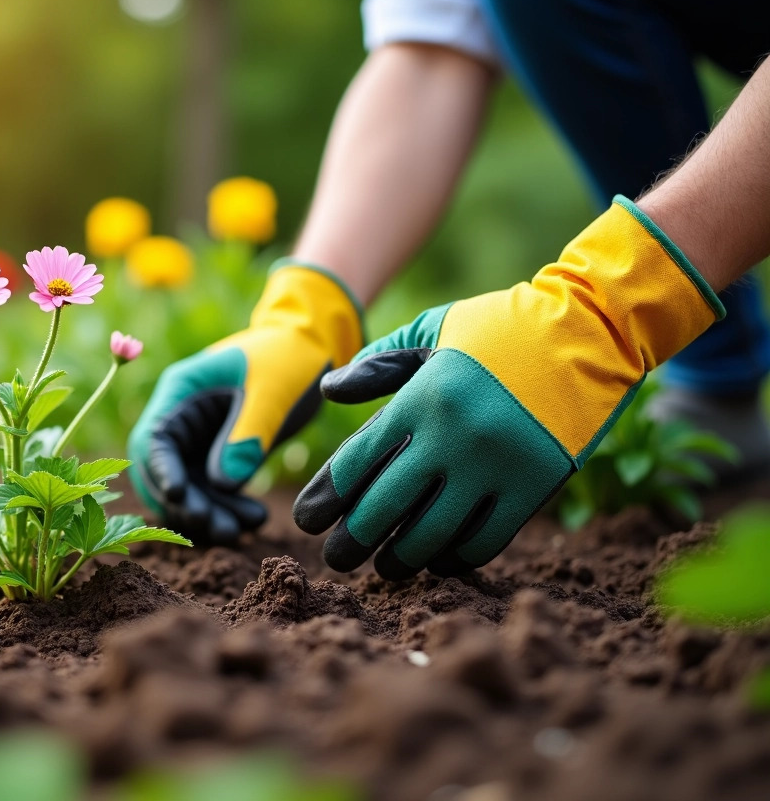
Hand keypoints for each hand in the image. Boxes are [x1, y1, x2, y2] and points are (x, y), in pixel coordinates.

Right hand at [129, 262, 361, 542]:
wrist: (311, 347)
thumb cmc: (288, 357)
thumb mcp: (270, 392)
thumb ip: (247, 434)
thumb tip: (223, 483)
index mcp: (181, 392)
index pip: (154, 439)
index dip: (163, 472)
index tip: (182, 498)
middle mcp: (181, 418)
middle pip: (164, 472)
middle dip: (187, 504)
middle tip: (222, 528)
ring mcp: (198, 439)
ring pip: (187, 488)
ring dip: (209, 512)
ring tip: (247, 528)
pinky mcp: (218, 455)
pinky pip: (211, 491)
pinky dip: (227, 507)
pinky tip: (256, 518)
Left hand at [294, 197, 723, 578]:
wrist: (591, 331)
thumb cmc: (502, 329)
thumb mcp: (433, 329)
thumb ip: (377, 363)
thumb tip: (328, 392)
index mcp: (420, 398)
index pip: (355, 462)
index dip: (325, 498)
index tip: (305, 521)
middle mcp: (451, 437)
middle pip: (383, 508)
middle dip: (350, 541)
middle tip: (336, 557)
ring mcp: (494, 466)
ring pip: (430, 535)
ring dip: (399, 559)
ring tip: (384, 567)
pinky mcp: (534, 487)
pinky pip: (484, 541)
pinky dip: (455, 558)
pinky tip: (438, 561)